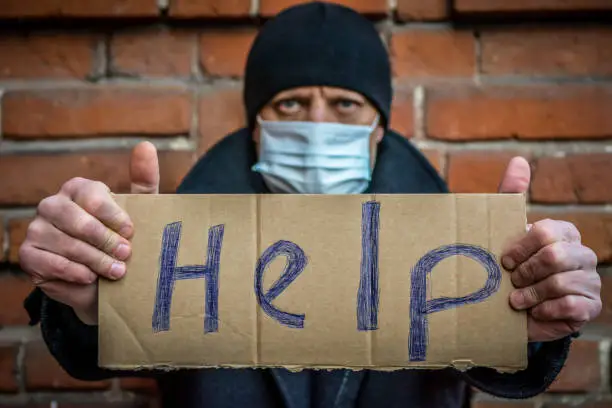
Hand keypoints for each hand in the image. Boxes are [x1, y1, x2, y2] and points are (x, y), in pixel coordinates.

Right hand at [19, 142, 159, 324]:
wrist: (104, 278)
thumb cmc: (121, 238)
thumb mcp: (139, 210)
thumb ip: (144, 180)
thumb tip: (146, 146)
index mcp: (78, 189)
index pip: (93, 197)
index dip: (114, 217)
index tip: (130, 232)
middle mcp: (53, 205)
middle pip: (80, 222)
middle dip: (107, 242)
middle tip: (126, 255)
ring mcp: (37, 229)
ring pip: (68, 245)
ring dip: (97, 261)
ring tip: (116, 271)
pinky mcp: (29, 255)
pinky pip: (52, 264)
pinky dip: (76, 273)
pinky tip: (91, 278)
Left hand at [498, 157, 600, 341]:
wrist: (511, 311)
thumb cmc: (509, 267)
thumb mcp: (505, 231)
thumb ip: (511, 195)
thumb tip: (518, 160)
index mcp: (565, 232)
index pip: (545, 233)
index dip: (521, 249)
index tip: (504, 261)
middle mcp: (583, 254)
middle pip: (554, 258)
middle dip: (525, 273)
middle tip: (511, 282)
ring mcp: (590, 281)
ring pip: (560, 283)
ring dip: (530, 294)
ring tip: (516, 300)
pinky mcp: (589, 307)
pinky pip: (569, 306)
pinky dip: (544, 310)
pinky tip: (534, 312)